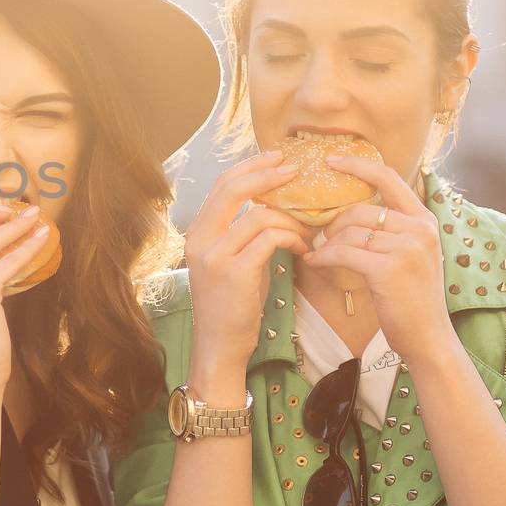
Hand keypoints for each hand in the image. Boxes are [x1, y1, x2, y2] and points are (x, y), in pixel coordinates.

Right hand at [183, 152, 310, 374]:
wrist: (219, 346)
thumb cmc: (232, 307)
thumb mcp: (232, 263)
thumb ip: (243, 234)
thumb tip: (273, 207)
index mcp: (197, 233)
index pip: (221, 185)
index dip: (250, 167)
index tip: (277, 158)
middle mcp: (199, 240)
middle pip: (231, 188)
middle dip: (267, 173)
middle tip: (295, 170)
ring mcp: (214, 255)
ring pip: (259, 215)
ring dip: (291, 218)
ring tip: (308, 229)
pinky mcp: (234, 272)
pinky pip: (270, 239)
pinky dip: (293, 238)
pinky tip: (304, 249)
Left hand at [302, 155, 460, 367]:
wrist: (427, 336)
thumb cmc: (411, 297)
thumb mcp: (410, 254)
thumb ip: (390, 229)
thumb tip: (350, 211)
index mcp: (424, 220)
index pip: (389, 178)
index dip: (358, 165)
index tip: (331, 159)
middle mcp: (419, 229)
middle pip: (360, 211)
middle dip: (334, 226)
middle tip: (322, 240)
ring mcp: (407, 248)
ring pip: (349, 233)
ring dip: (328, 245)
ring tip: (319, 254)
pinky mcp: (389, 268)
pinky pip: (343, 252)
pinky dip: (324, 257)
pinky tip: (315, 262)